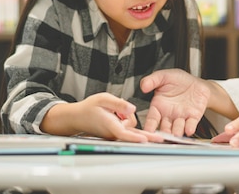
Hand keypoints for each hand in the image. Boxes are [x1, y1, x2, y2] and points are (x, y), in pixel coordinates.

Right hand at [43, 92, 159, 142]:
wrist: (78, 117)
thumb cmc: (88, 108)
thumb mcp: (103, 99)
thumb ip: (119, 103)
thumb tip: (132, 108)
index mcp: (111, 125)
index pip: (125, 133)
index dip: (135, 137)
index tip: (146, 140)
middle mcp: (114, 133)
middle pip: (133, 132)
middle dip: (145, 133)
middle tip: (160, 139)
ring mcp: (115, 135)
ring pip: (131, 126)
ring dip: (127, 116)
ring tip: (114, 109)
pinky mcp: (116, 134)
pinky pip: (127, 127)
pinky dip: (124, 119)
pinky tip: (116, 113)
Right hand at [140, 68, 209, 136]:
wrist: (196, 82)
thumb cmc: (178, 80)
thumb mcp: (163, 76)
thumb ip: (152, 80)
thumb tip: (143, 86)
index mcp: (158, 106)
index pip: (152, 119)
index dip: (149, 126)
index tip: (148, 132)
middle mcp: (169, 115)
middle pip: (164, 127)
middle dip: (163, 134)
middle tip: (161, 138)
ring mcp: (181, 117)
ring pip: (177, 128)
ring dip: (176, 132)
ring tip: (175, 134)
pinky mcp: (193, 116)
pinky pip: (191, 124)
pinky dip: (190, 127)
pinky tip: (188, 130)